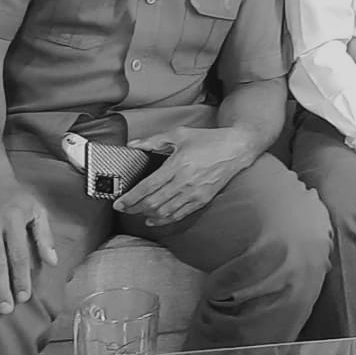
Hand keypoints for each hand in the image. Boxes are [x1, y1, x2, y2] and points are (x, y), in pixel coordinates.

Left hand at [117, 127, 247, 224]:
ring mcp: (194, 193)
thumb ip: (154, 140)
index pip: (147, 187)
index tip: (119, 202)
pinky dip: (164, 220)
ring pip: (165, 212)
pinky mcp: (202, 200)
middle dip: (134, 208)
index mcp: (177, 165)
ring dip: (147, 215)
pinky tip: (154, 219)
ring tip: (137, 213)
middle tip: (124, 209)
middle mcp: (185, 182)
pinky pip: (179, 215)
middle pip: (153, 203)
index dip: (130, 198)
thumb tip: (134, 144)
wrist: (235, 149)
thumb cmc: (208, 140)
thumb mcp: (180, 134)